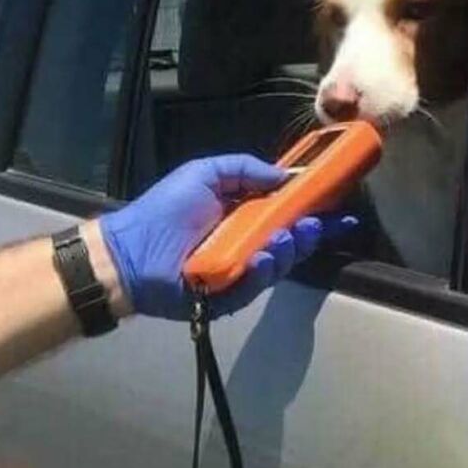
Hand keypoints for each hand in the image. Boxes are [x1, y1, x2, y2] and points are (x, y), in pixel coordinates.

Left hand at [100, 155, 355, 319]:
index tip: (339, 207)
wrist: (128, 251)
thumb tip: (284, 176)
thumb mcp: (203, 173)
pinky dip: (262, 273)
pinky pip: (253, 287)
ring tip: (288, 236)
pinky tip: (263, 258)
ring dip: (288, 251)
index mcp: (241, 215)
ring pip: (277, 266)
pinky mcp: (227, 298)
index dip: (312, 210)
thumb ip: (243, 169)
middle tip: (316, 223)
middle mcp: (244, 244)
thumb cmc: (164, 210)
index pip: (285, 214)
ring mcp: (237, 272)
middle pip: (288, 242)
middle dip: (307, 233)